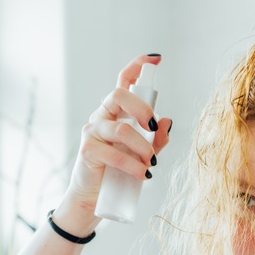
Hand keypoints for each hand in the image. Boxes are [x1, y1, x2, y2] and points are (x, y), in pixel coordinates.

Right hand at [63, 54, 172, 221]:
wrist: (95, 196)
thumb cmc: (120, 170)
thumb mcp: (144, 154)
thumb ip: (157, 139)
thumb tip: (168, 122)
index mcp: (117, 112)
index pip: (124, 82)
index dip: (137, 66)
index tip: (155, 59)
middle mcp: (103, 116)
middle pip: (119, 94)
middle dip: (142, 108)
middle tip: (153, 128)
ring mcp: (92, 131)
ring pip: (121, 129)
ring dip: (142, 148)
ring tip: (151, 164)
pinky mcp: (87, 149)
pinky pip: (112, 152)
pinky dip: (131, 164)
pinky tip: (142, 174)